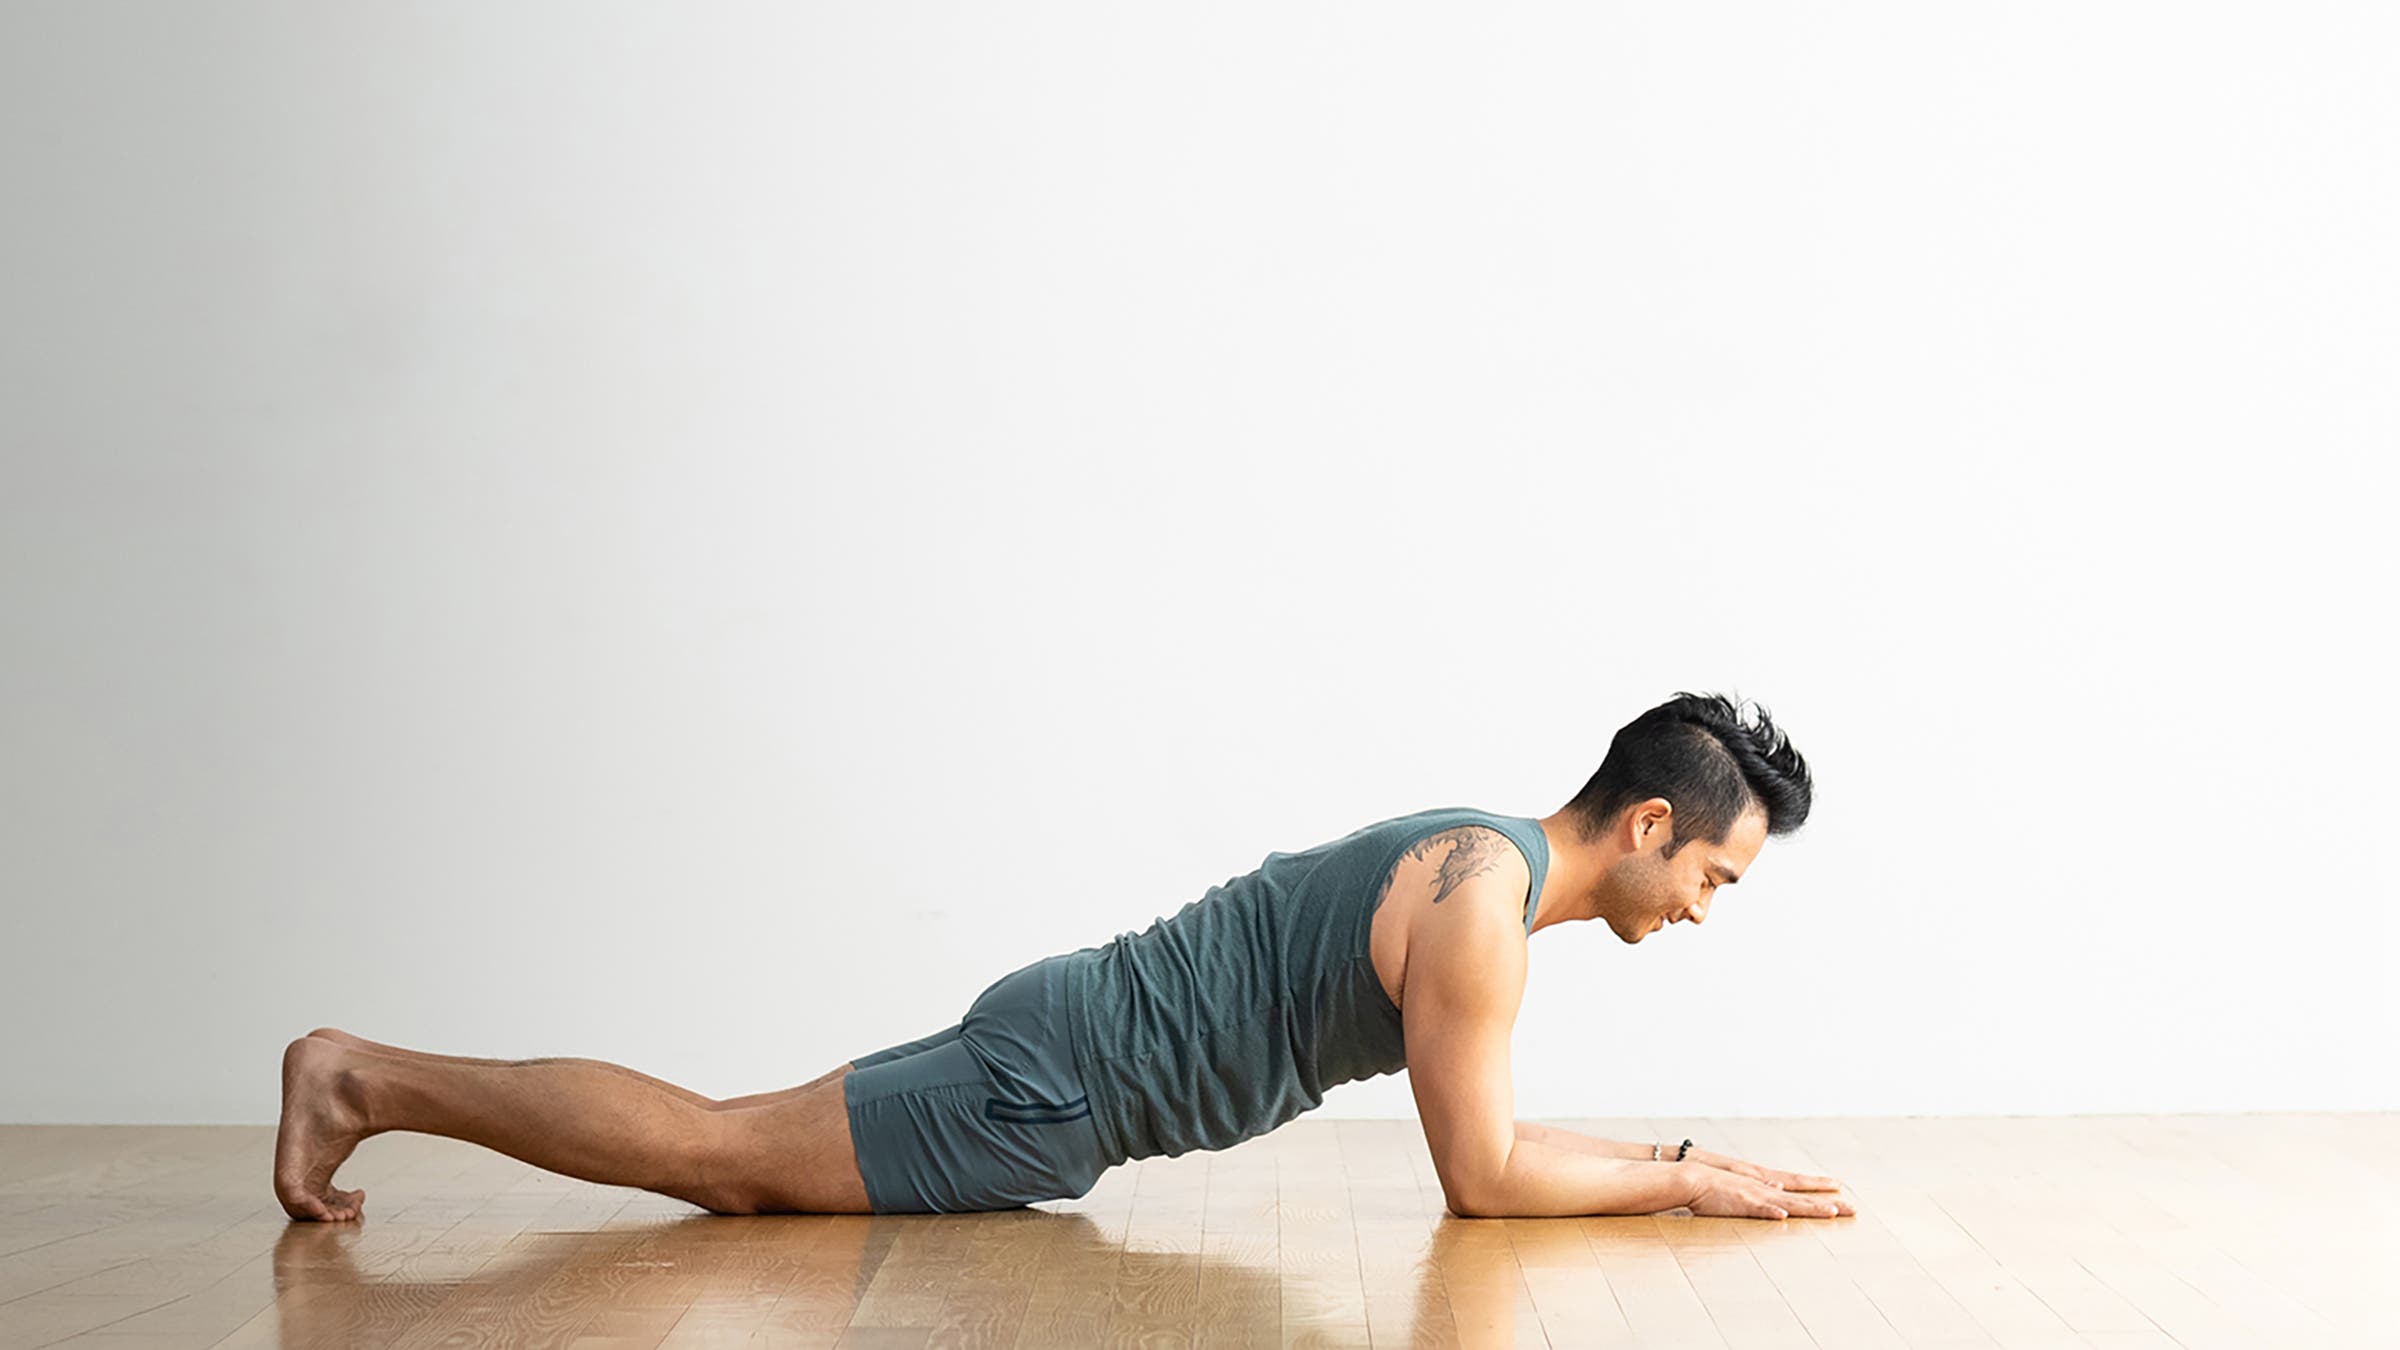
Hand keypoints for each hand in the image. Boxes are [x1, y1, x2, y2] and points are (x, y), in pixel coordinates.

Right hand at [1683, 1162, 1853, 1219]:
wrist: (1688, 1176)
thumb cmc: (1711, 1184)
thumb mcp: (1740, 1184)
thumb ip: (1759, 1189)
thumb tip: (1778, 1190)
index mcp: (1763, 1183)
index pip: (1797, 1185)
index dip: (1818, 1187)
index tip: (1838, 1187)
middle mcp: (1764, 1188)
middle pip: (1802, 1198)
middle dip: (1828, 1203)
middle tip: (1853, 1209)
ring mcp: (1753, 1195)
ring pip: (1787, 1203)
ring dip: (1808, 1208)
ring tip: (1830, 1212)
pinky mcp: (1739, 1203)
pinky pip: (1758, 1209)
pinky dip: (1770, 1211)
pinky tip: (1783, 1215)